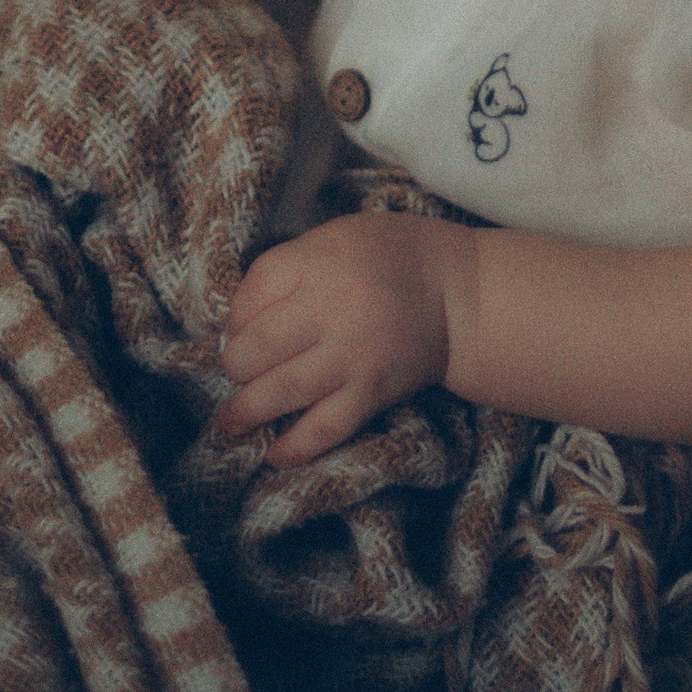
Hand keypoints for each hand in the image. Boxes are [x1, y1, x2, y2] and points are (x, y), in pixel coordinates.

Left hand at [216, 211, 456, 465]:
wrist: (461, 295)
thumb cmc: (392, 257)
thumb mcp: (337, 236)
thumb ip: (289, 267)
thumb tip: (238, 323)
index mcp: (322, 261)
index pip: (254, 291)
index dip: (235, 315)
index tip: (236, 330)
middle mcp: (334, 308)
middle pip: (258, 345)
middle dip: (235, 365)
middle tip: (235, 371)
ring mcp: (353, 355)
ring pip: (284, 390)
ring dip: (248, 410)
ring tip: (230, 422)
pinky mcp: (373, 392)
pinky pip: (327, 426)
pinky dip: (297, 446)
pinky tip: (274, 454)